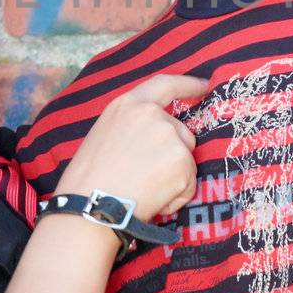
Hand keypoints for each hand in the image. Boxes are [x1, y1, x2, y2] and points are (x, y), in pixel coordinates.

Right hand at [55, 73, 206, 220]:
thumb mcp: (104, 136)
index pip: (165, 85)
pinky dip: (176, 196)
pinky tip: (152, 200)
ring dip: (174, 177)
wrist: (90, 208)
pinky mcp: (182, 161)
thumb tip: (154, 141)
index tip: (204, 86)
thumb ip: (132, 127)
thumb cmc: (88, 180)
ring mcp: (169, 136)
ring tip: (144, 191)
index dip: (187, 85)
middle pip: (181, 132)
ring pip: (186, 160)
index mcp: (127, 105)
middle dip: (175, 155)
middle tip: (147, 179)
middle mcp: (152, 114)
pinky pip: (188, 184)